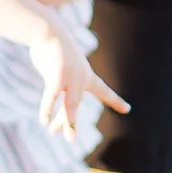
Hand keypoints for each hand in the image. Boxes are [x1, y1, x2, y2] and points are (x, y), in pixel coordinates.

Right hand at [32, 25, 126, 140]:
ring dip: (67, 122)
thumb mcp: (60, 67)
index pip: (103, 90)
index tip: (127, 109)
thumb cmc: (53, 48)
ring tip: (65, 137)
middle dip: (70, 123)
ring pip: (70, 105)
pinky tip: (43, 121)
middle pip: (76, 105)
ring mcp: (70, 79)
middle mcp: (81, 79)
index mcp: (86, 75)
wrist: (49, 31)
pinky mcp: (56, 77)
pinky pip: (51, 97)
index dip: (115, 100)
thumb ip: (58, 83)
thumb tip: (50, 93)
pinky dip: (47, 109)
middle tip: (70, 140)